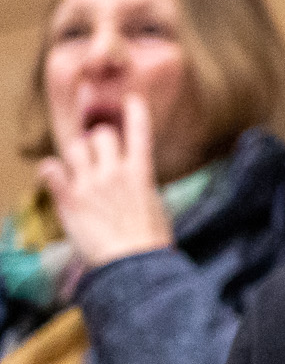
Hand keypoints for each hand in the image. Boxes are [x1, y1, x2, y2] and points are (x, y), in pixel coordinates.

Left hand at [36, 94, 174, 269]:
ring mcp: (90, 184)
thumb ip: (140, 184)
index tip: (129, 99)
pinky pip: (51, 170)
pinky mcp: (69, 199)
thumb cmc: (150, 240)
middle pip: (101, 134)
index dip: (134, 110)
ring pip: (75, 147)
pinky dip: (50, 170)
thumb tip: (133, 177)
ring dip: (76, 152)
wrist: (133, 264)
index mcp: (141, 172)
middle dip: (98, 138)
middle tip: (97, 149)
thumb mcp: (154, 205)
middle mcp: (114, 171)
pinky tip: (52, 174)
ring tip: (77, 163)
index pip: (139, 130)